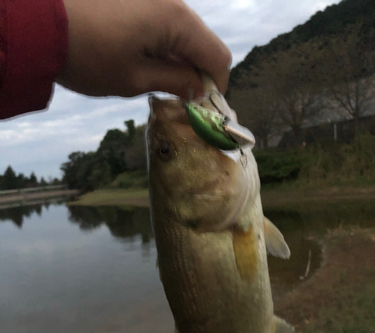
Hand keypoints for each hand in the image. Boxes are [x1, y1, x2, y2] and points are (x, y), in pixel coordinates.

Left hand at [59, 0, 231, 99]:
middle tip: (182, 100)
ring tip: (160, 85)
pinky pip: (165, 26)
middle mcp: (172, 3)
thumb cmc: (90, 56)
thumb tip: (200, 89)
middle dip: (198, 74)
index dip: (216, 86)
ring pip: (184, 35)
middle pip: (203, 43)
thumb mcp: (135, 79)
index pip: (217, 56)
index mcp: (177, 22)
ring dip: (180, 62)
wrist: (40, 24)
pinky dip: (164, 48)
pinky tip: (147, 64)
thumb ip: (175, 83)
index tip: (205, 108)